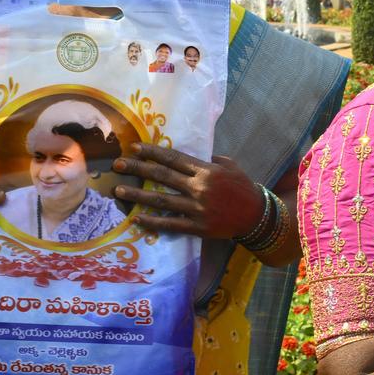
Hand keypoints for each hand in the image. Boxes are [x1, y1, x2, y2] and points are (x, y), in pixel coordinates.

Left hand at [112, 144, 263, 238]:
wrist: (256, 216)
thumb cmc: (243, 187)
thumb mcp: (230, 165)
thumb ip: (209, 159)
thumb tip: (187, 156)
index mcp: (207, 170)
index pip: (173, 158)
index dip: (152, 152)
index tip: (134, 148)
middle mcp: (199, 188)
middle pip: (162, 176)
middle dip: (138, 169)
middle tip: (117, 164)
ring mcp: (197, 209)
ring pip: (161, 200)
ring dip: (138, 195)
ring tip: (118, 191)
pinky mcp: (197, 227)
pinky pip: (170, 224)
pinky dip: (152, 221)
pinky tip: (137, 219)